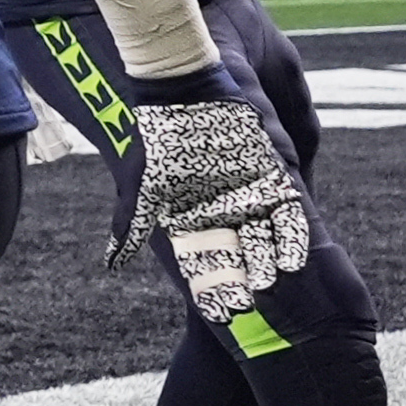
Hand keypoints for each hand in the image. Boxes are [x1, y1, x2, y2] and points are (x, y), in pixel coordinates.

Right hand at [127, 89, 310, 316]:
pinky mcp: (271, 178)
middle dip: (244, 282)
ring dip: (270, 265)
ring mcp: (248, 196)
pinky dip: (293, 236)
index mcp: (193, 219)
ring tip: (273, 288)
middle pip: (238, 258)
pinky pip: (288, 213)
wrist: (183, 92)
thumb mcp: (142, 188)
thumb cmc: (158, 139)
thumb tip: (110, 265)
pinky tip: (296, 259)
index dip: (213, 288)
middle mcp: (223, 213)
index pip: (205, 263)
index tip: (221, 313)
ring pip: (266, 241)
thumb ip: (131, 227)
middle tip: (251, 305)